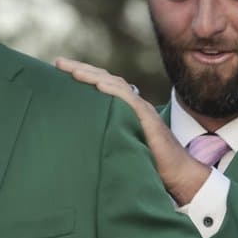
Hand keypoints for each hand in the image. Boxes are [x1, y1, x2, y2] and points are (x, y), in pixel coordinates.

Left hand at [54, 57, 209, 204]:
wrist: (178, 174)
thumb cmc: (151, 164)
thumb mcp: (122, 146)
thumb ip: (106, 137)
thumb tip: (78, 141)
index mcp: (126, 109)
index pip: (102, 85)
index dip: (83, 76)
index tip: (60, 70)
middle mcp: (134, 105)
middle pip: (105, 80)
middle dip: (81, 69)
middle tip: (58, 62)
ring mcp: (142, 110)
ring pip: (116, 85)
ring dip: (93, 76)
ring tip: (73, 71)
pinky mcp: (149, 120)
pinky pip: (131, 102)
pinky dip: (115, 91)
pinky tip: (99, 86)